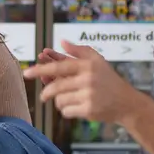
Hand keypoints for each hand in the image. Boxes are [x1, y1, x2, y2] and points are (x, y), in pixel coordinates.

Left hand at [23, 40, 138, 122]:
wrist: (126, 102)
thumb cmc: (109, 80)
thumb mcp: (97, 61)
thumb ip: (78, 50)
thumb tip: (61, 42)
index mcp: (87, 65)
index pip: (59, 66)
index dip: (41, 69)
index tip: (26, 72)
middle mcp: (88, 79)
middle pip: (56, 86)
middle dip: (47, 92)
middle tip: (44, 96)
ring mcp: (89, 95)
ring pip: (60, 100)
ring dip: (60, 102)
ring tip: (70, 100)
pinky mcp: (89, 110)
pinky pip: (66, 111)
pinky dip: (67, 111)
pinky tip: (77, 107)